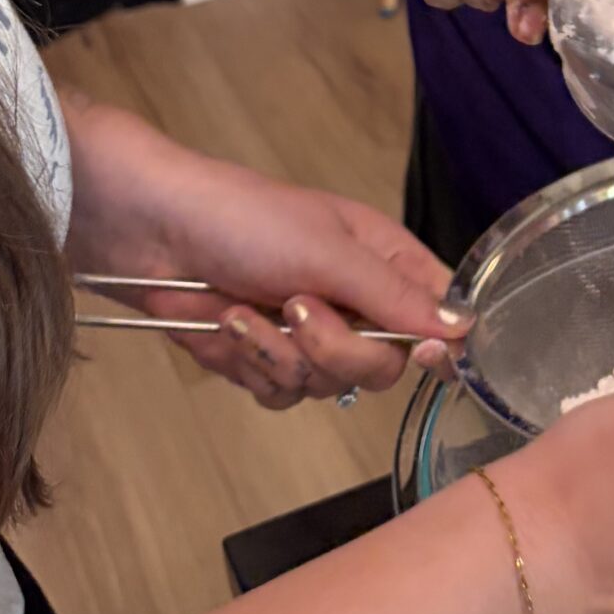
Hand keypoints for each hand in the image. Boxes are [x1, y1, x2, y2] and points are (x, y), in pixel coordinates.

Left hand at [63, 98, 460, 408]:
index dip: (434, 341)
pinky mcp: (261, 357)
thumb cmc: (243, 219)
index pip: (436, 313)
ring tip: (243, 311)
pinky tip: (226, 327)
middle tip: (297, 312)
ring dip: (278, 353)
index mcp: (381, 260)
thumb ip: (395, 296)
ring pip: (327, 385)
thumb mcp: (328, 251)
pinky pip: (279, 394)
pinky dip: (249, 365)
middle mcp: (351, 300)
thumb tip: (464, 330)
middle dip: (335, 349)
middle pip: (383, 366)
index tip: (419, 353)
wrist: (149, 231)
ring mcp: (305, 333)